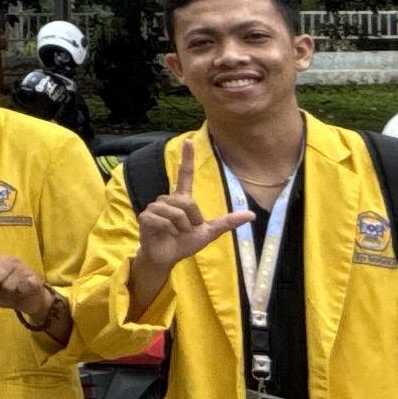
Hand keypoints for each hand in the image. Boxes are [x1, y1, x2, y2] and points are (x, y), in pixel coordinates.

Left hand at [0, 244, 71, 344]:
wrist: (28, 301)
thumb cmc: (2, 292)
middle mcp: (7, 260)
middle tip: (3, 288)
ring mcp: (21, 267)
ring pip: (6, 285)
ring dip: (8, 292)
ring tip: (14, 289)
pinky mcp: (33, 277)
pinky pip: (20, 288)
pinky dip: (20, 294)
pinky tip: (24, 290)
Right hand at [129, 146, 252, 306]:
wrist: (167, 258)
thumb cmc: (185, 243)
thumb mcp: (209, 232)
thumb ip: (227, 222)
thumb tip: (251, 214)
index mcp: (181, 199)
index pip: (185, 174)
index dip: (187, 158)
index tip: (189, 141)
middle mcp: (167, 199)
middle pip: (187, 201)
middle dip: (192, 219)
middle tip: (187, 230)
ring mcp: (155, 207)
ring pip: (176, 211)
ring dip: (181, 227)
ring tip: (176, 233)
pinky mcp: (146, 217)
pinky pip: (164, 220)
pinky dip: (170, 230)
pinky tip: (166, 235)